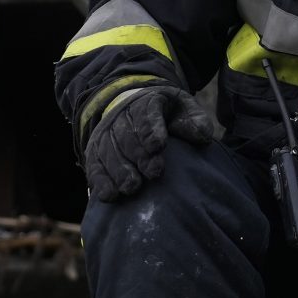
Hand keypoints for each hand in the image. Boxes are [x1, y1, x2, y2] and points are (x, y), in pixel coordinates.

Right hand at [82, 84, 214, 201]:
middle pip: (126, 135)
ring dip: (119, 170)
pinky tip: (109, 195)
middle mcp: (120, 116)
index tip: (159, 146)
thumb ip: (194, 120)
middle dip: (138, 154)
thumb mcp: (183, 107)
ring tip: (132, 187)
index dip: (150, 130)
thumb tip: (202, 136)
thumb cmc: (166, 113)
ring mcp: (105, 134)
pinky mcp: (95, 152)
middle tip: (154, 173)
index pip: (145, 114)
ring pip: (108, 151)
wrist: (133, 107)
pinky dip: (100, 181)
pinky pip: (94, 165)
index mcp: (144, 102)